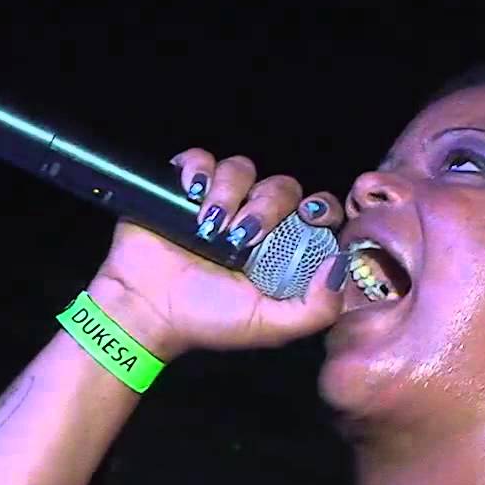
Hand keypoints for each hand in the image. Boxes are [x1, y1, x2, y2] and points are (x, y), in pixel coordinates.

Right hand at [88, 149, 346, 360]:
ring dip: (229, 193)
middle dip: (267, 206)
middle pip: (281, 186)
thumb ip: (315, 308)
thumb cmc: (206, 320)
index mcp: (280, 248)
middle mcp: (253, 219)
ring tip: (209, 226)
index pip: (316, 211)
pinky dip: (196, 169)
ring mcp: (216, 201)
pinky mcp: (180, 188)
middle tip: (242, 237)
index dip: (320, 208)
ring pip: (241, 168)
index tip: (310, 218)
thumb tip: (339, 265)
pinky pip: (198, 158)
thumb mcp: (269, 326)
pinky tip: (190, 194)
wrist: (145, 311)